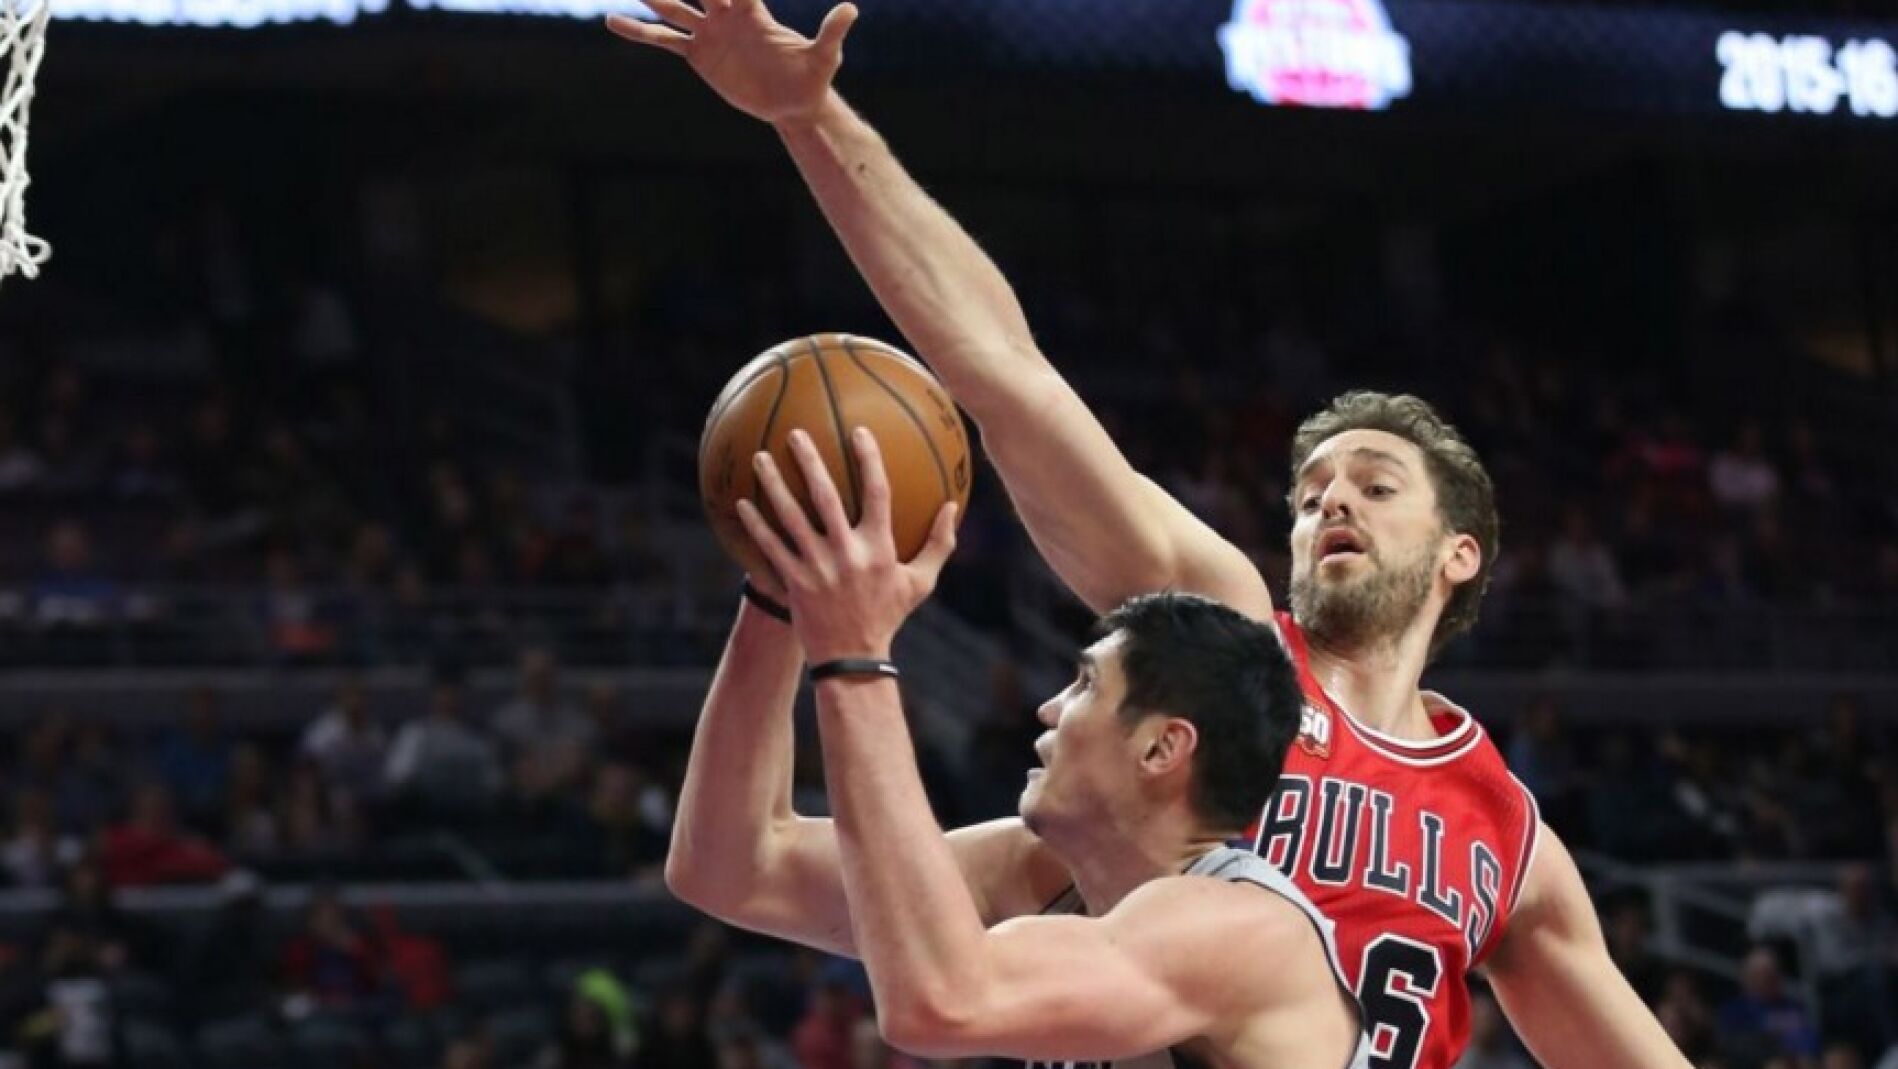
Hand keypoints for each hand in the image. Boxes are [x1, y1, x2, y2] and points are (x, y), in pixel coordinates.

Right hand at [606, 0, 857, 126]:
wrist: (793, 104)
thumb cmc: (811, 77)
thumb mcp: (823, 56)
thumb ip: (832, 32)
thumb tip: (851, 9)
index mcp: (752, 11)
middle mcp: (726, 15)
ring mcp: (710, 33)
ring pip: (674, 8)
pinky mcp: (698, 55)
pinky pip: (664, 40)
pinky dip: (639, 32)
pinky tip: (613, 22)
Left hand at [736, 427, 956, 664]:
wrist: (852, 657)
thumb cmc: (888, 615)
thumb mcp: (920, 582)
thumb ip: (938, 544)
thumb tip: (952, 507)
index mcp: (879, 547)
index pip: (877, 492)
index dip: (868, 459)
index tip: (858, 431)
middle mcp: (847, 552)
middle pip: (825, 496)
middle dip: (809, 461)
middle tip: (795, 434)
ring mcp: (817, 567)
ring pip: (791, 517)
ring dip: (774, 485)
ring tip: (760, 458)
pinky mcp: (794, 581)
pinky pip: (771, 546)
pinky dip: (756, 524)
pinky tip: (742, 502)